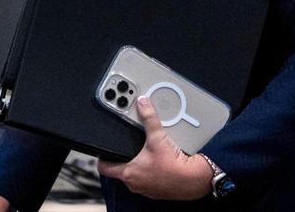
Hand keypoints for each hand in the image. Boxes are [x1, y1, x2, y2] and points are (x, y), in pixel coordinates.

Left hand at [97, 96, 213, 199]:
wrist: (192, 181)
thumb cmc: (174, 167)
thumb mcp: (158, 138)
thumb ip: (149, 119)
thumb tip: (142, 104)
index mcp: (128, 173)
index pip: (104, 167)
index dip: (102, 156)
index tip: (102, 149)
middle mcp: (134, 183)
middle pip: (119, 169)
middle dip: (123, 157)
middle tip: (127, 145)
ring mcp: (145, 188)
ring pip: (134, 174)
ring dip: (137, 164)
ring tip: (144, 151)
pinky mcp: (156, 189)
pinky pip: (147, 179)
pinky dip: (149, 170)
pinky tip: (158, 161)